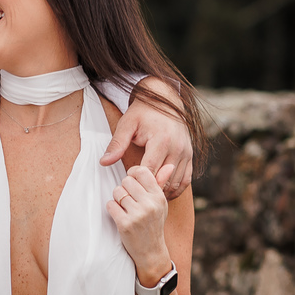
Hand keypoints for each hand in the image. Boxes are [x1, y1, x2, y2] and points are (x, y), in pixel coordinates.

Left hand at [100, 81, 192, 198]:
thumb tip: (104, 162)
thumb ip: (117, 144)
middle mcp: (178, 148)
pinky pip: (186, 179)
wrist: (164, 100)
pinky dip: (176, 188)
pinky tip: (163, 192)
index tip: (127, 181)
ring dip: (162, 191)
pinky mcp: (190, 155)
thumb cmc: (143, 112)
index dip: (137, 180)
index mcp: (162, 140)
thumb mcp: (127, 124)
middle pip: (164, 179)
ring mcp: (186, 153)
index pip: (149, 171)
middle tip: (135, 192)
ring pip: (176, 183)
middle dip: (149, 188)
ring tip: (146, 194)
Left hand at [107, 164, 173, 281]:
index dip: (132, 174)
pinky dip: (112, 209)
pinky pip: (110, 205)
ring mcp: (138, 214)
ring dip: (117, 199)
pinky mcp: (125, 224)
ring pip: (117, 192)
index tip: (131, 182)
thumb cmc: (153, 224)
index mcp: (159, 196)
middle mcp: (150, 204)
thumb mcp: (160, 204)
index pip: (142, 172)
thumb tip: (169, 165)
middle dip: (124, 188)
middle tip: (128, 199)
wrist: (151, 252)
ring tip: (125, 208)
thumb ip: (160, 184)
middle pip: (126, 180)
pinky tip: (119, 215)